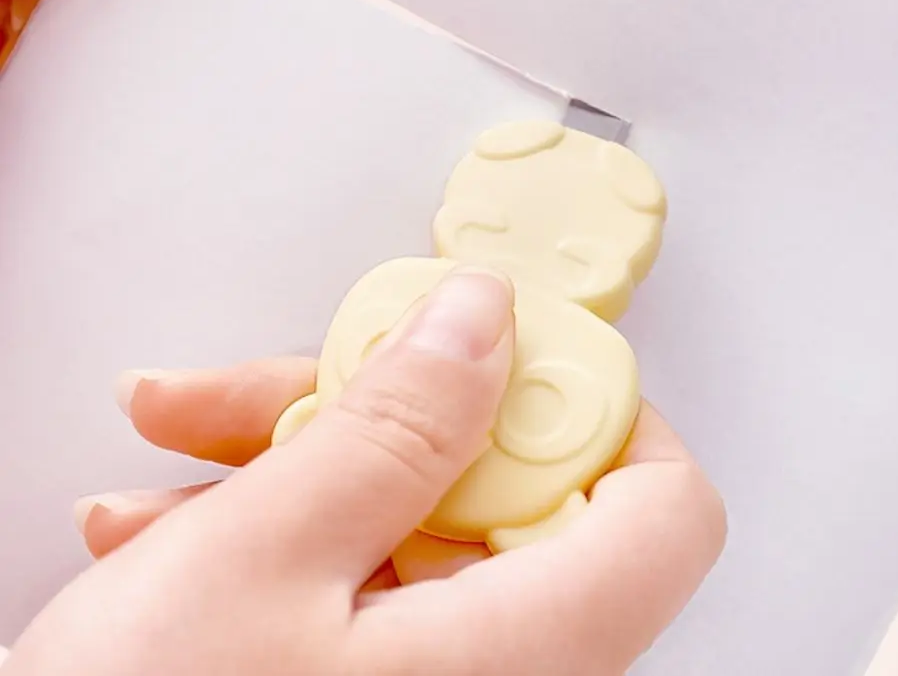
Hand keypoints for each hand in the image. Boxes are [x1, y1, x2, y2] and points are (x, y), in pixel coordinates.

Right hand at [5, 270, 725, 674]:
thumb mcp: (260, 558)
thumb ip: (395, 425)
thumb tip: (485, 322)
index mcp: (529, 652)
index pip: (663, 503)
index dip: (589, 402)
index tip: (486, 347)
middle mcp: (506, 669)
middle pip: (495, 482)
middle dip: (370, 409)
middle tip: (258, 391)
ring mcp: (432, 673)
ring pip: (408, 509)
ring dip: (292, 456)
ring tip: (176, 450)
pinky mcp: (371, 671)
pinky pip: (358, 564)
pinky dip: (275, 523)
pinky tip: (169, 526)